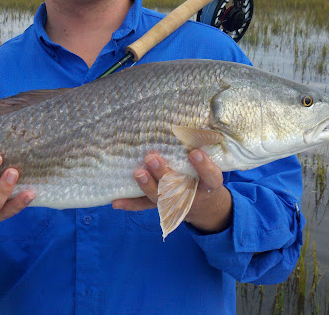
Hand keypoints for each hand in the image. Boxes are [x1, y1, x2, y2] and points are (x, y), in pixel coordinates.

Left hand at [112, 150, 231, 232]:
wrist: (204, 204)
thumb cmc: (204, 174)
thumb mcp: (211, 164)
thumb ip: (203, 148)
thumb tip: (196, 122)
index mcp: (208, 183)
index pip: (210, 176)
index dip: (204, 167)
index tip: (194, 153)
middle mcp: (191, 195)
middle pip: (178, 186)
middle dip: (164, 173)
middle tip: (152, 159)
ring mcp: (174, 202)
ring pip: (159, 197)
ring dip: (147, 185)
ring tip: (138, 173)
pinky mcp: (160, 205)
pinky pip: (144, 205)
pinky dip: (130, 204)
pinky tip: (116, 201)